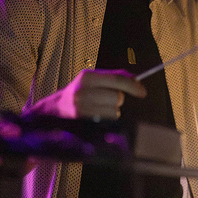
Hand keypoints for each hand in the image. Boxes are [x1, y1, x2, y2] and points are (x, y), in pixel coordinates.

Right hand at [28, 69, 146, 120]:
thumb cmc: (79, 92)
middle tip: (108, 100)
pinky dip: (105, 119)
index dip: (133, 86)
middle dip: (118, 100)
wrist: (54, 110)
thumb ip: (114, 77)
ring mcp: (80, 107)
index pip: (116, 79)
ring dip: (111, 111)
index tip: (143, 92)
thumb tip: (137, 81)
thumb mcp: (92, 80)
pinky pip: (106, 121)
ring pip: (113, 111)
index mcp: (87, 76)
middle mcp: (82, 90)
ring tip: (98, 108)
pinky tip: (94, 117)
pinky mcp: (80, 121)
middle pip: (117, 97)